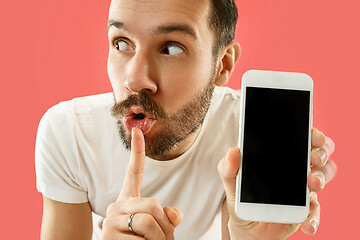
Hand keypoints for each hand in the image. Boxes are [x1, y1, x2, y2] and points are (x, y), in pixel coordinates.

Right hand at [102, 128, 182, 239]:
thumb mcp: (157, 229)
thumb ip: (167, 217)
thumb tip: (173, 214)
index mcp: (128, 201)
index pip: (132, 173)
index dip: (137, 152)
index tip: (137, 130)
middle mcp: (116, 207)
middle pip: (152, 205)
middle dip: (166, 226)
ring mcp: (110, 221)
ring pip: (149, 222)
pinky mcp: (108, 236)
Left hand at [217, 128, 336, 239]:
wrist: (246, 224)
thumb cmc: (242, 194)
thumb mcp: (231, 180)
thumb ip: (229, 167)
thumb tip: (233, 151)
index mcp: (282, 155)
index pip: (303, 138)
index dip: (312, 134)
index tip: (312, 136)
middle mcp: (297, 168)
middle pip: (321, 153)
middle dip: (321, 153)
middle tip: (313, 159)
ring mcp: (303, 189)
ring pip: (323, 176)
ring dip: (321, 178)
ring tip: (311, 184)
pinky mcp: (305, 210)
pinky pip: (315, 211)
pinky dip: (313, 217)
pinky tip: (307, 224)